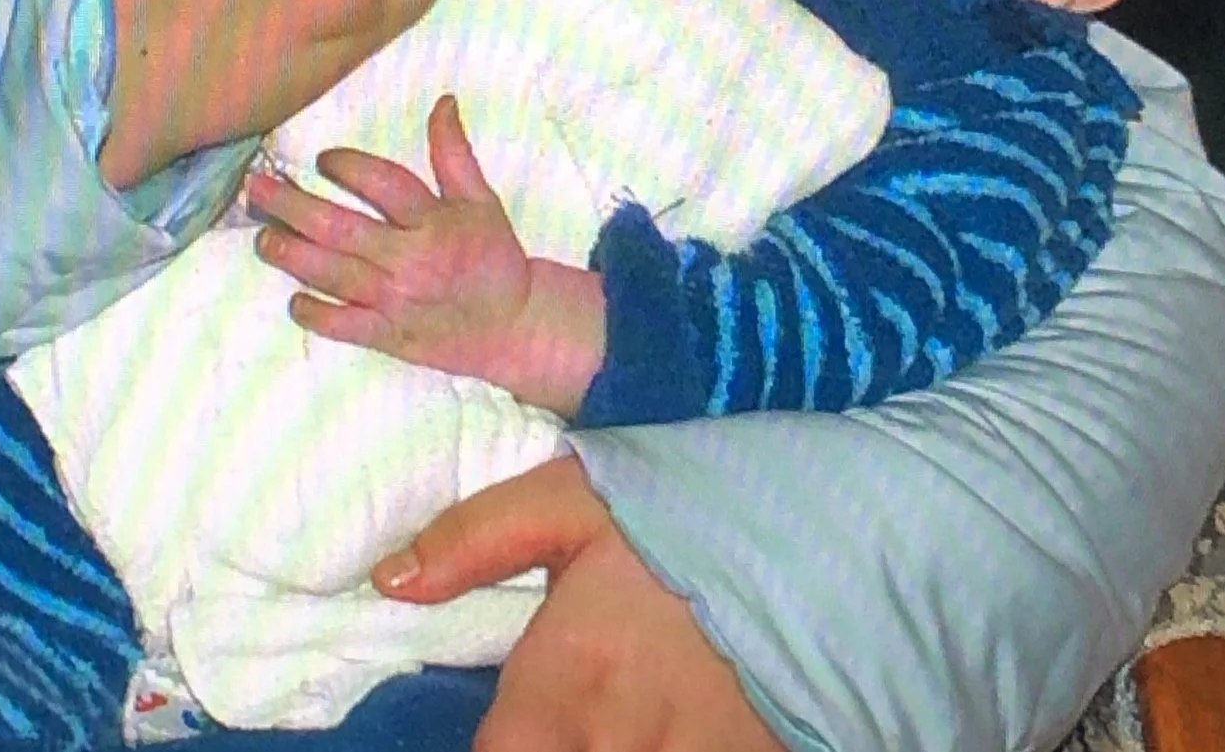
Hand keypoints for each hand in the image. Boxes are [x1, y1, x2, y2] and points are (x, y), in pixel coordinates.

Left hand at [248, 96, 605, 414]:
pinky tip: (294, 300)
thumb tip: (442, 102)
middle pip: (340, 228)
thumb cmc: (494, 257)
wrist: (515, 327)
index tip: (322, 158)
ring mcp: (396, 301)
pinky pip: (345, 326)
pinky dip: (318, 313)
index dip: (348, 167)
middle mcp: (410, 259)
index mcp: (434, 222)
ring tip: (262, 238)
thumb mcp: (481, 200)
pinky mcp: (390, 336)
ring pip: (333, 274)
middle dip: (292, 206)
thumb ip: (455, 153)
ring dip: (292, 254)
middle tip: (257, 188)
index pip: (383, 185)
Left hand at [374, 459, 787, 751]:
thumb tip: (389, 582)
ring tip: (603, 726)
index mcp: (565, 685)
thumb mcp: (574, 497)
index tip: (504, 734)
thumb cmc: (690, 514)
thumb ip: (476, 539)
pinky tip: (660, 735)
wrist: (835, 538)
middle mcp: (618, 746)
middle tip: (561, 719)